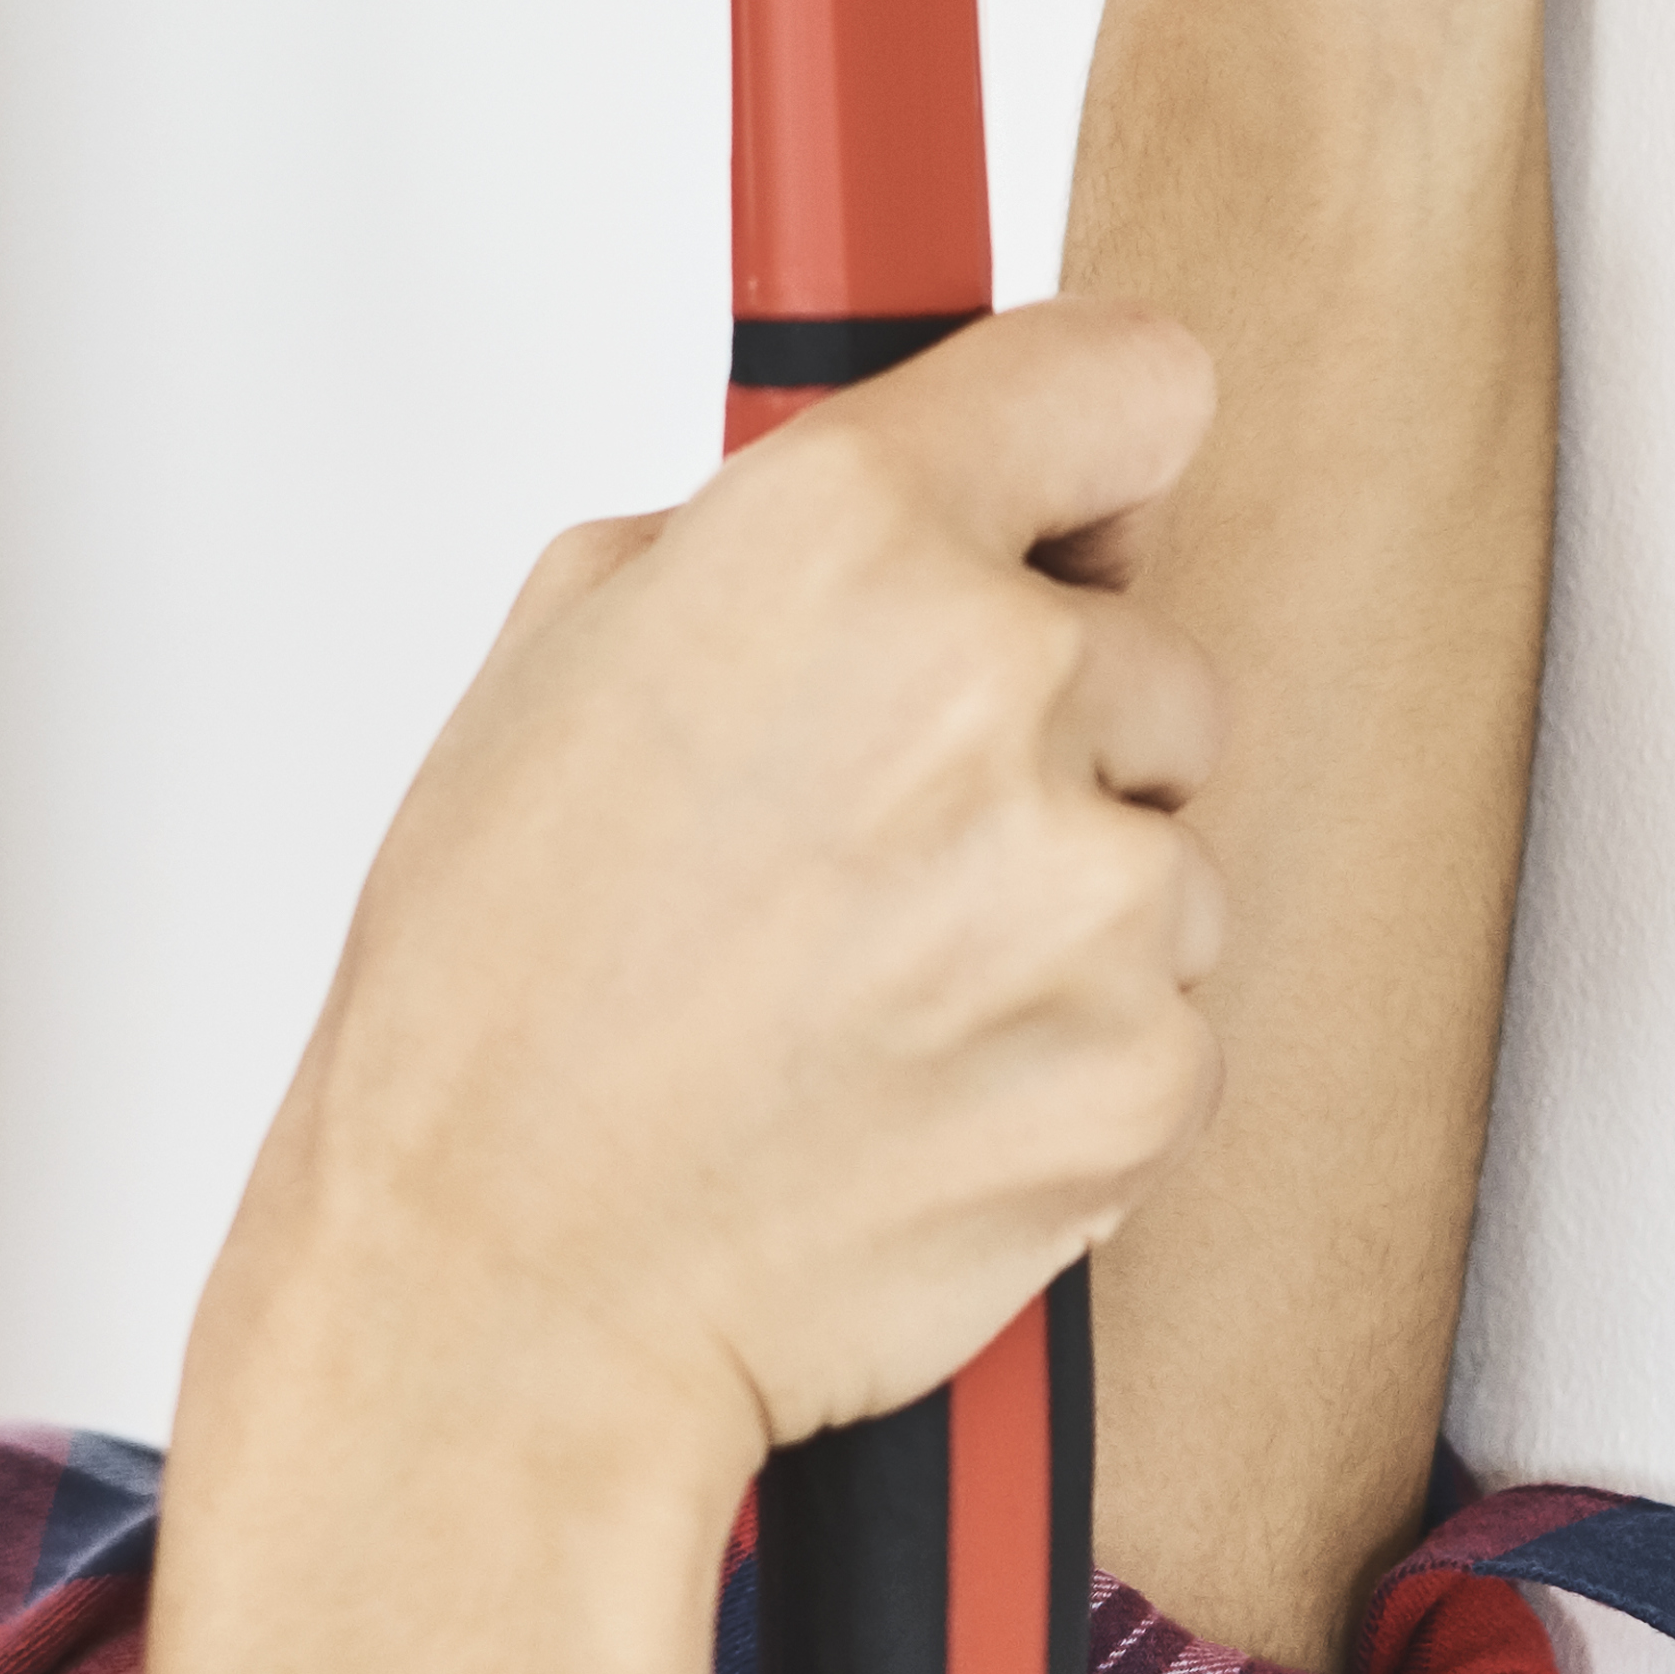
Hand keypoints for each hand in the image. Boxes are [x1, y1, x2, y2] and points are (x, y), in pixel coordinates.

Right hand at [209, 308, 1235, 1478]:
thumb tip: (932, 494)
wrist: (508, 1293)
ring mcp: (1094, 891)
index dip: (1085, 456)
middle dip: (1043, 728)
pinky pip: (1173, 1015)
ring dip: (1058, 904)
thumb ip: (785, 532)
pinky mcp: (1150, 1071)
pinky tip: (911, 1083)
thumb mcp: (568, 646)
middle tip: (863, 834)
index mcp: (845, 535)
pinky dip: (1071, 1054)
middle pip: (1149, 649)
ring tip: (860, 983)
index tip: (1061, 506)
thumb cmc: (501, 998)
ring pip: (1164, 846)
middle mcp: (995, 684)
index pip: (1132, 380)